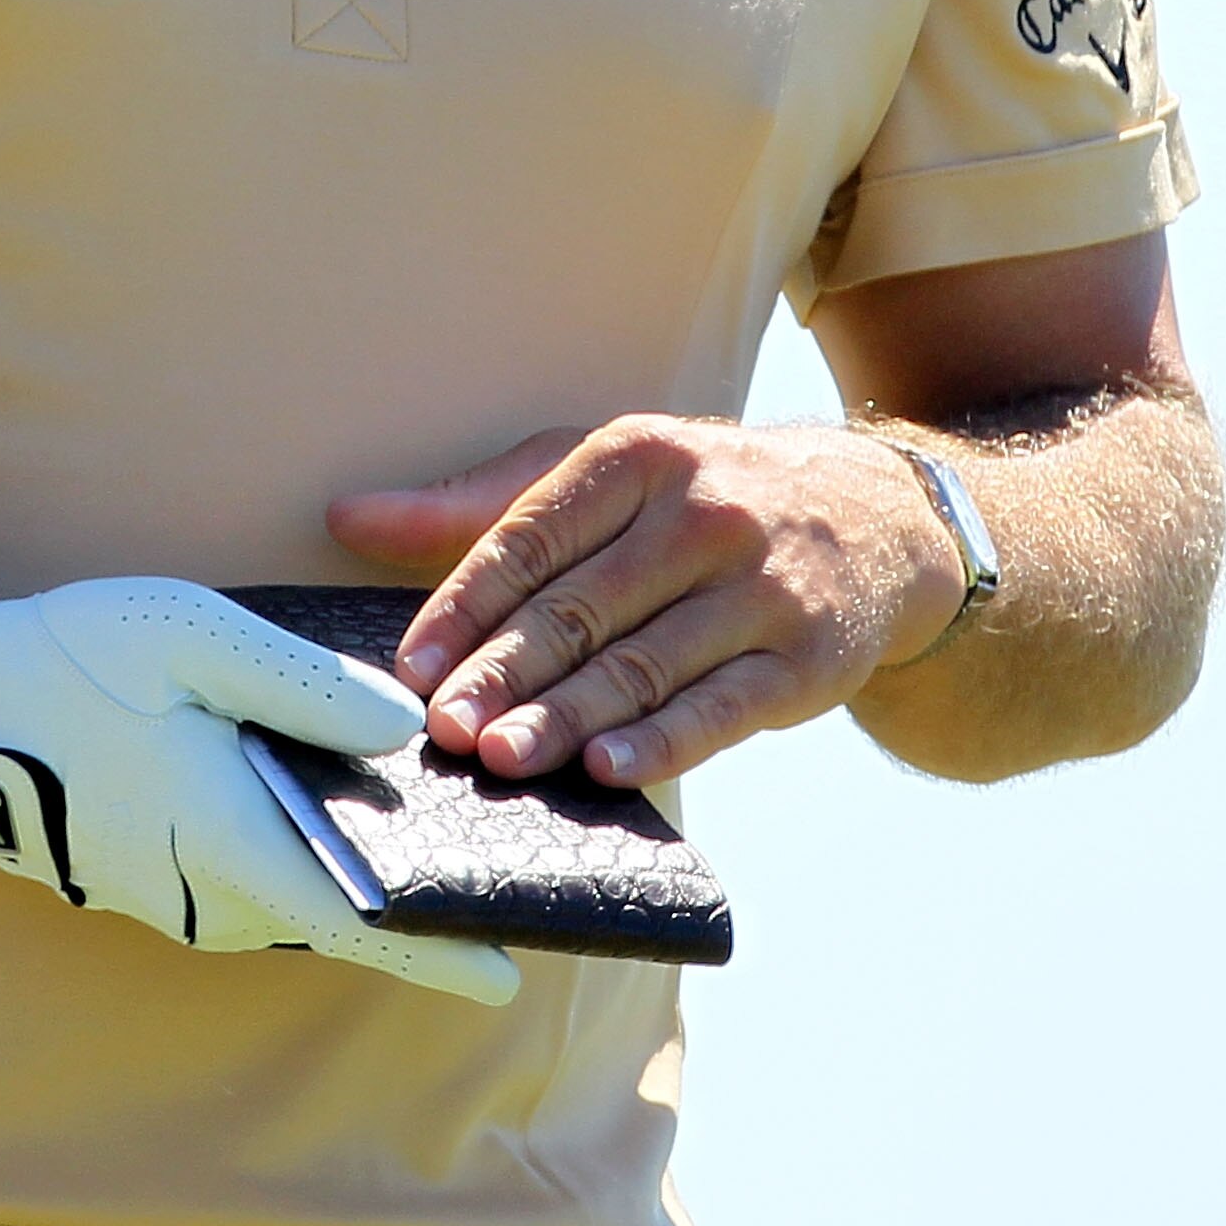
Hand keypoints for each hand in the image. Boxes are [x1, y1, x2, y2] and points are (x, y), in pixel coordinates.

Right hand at [0, 576, 521, 1006]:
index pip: (357, 920)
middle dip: (403, 896)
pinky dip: (288, 852)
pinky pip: (241, 882)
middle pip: (331, 912)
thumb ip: (304, 686)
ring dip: (340, 869)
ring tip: (412, 821)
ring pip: (285, 897)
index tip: (507, 974)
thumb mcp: (194, 641)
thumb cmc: (66, 665)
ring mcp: (169, 899)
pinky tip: (311, 798)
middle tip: (477, 858)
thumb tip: (402, 732)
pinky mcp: (141, 883)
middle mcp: (205, 895)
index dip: (437, 950)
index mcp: (227, 842)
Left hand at [328, 419, 970, 789]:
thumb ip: (480, 506)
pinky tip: (611, 770)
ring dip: (570, 715)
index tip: (414, 665)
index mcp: (638, 456)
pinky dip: (666, 740)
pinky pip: (725, 707)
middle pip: (583, 605)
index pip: (533, 536)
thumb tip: (348, 517)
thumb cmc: (706, 500)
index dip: (466, 604)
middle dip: (506, 672)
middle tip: (445, 727)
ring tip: (502, 757)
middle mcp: (704, 512)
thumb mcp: (606, 474)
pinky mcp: (808, 658)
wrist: (878, 521)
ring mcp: (761, 587)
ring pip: (646, 662)